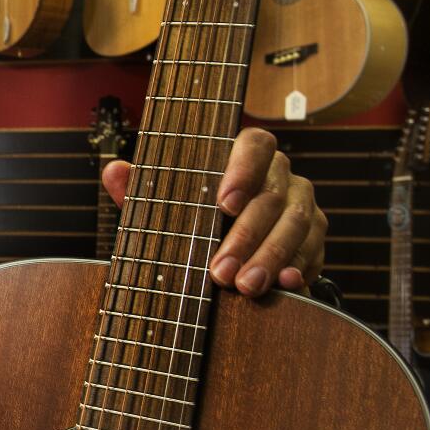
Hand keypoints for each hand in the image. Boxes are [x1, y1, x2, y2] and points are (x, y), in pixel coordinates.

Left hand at [101, 126, 326, 297]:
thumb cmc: (192, 217)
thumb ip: (142, 189)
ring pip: (296, 224)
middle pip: (272, 197)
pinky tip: (285, 285)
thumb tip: (114, 170)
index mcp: (245, 154)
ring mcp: (302, 204)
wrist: (229, 248)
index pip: (255, 144)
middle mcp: (280, 174)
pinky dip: (299, 268)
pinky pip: (314, 250)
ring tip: (246, 285)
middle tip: (220, 271)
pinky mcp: (315, 237)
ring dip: (270, 257)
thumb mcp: (164, 205)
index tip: (224, 204)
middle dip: (246, 236)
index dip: (243, 170)